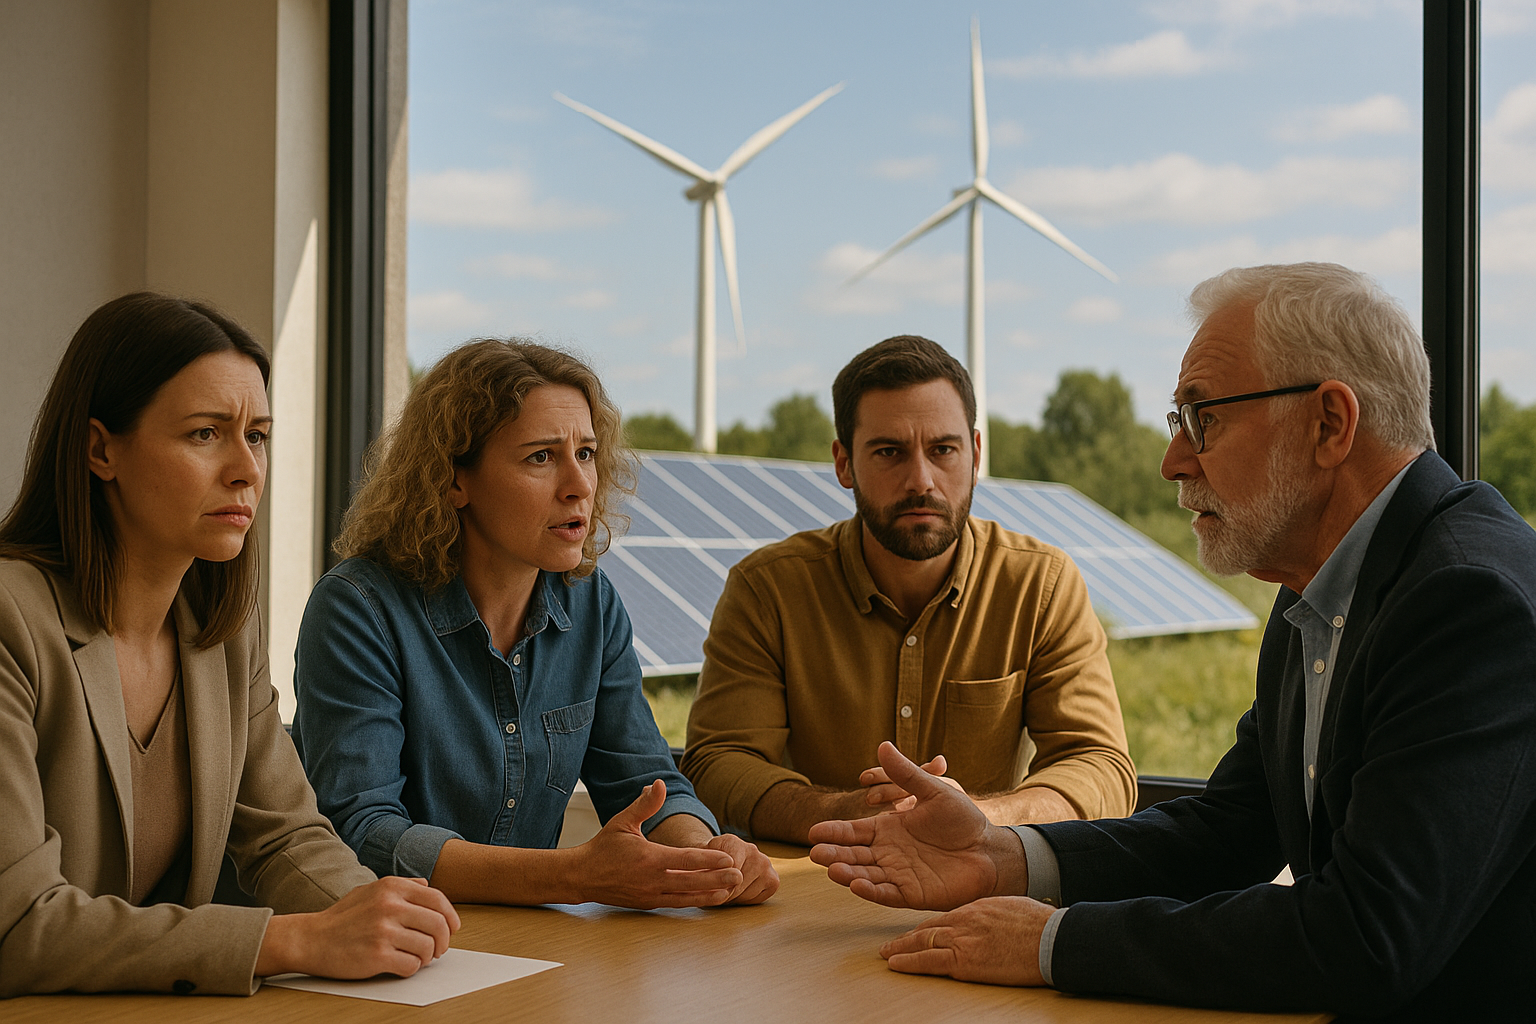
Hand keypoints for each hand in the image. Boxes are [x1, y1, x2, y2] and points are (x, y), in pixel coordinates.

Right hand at [256, 876, 459, 978]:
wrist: (310, 940)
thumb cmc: (341, 918)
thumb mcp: (369, 890)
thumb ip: (400, 886)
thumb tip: (427, 885)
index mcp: (391, 887)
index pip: (437, 899)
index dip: (450, 916)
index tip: (452, 928)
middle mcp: (390, 905)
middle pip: (438, 924)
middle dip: (443, 940)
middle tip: (438, 949)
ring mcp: (383, 931)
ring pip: (428, 947)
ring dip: (427, 957)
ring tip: (417, 957)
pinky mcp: (377, 956)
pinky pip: (411, 965)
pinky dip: (411, 969)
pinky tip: (401, 966)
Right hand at [576, 780, 743, 908]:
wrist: (582, 877)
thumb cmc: (603, 848)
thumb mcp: (622, 822)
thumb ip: (644, 804)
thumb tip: (658, 784)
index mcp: (648, 858)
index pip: (685, 859)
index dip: (708, 859)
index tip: (728, 858)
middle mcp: (651, 880)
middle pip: (691, 881)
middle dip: (717, 879)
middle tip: (740, 876)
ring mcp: (650, 895)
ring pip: (686, 897)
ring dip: (709, 894)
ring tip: (731, 891)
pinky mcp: (648, 904)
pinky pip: (676, 904)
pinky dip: (694, 901)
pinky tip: (709, 899)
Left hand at [705, 834, 780, 904]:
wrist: (718, 862)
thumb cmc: (706, 864)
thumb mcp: (696, 864)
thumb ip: (702, 870)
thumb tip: (711, 884)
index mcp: (730, 841)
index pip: (726, 867)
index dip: (716, 882)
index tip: (710, 886)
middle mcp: (752, 849)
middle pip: (736, 883)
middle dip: (723, 893)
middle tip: (716, 891)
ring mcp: (765, 863)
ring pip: (746, 893)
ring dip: (734, 898)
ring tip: (726, 891)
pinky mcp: (773, 879)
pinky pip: (759, 898)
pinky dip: (746, 900)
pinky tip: (739, 893)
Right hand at [809, 742, 1021, 909]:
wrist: (990, 850)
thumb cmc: (963, 820)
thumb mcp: (934, 791)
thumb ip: (907, 773)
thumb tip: (883, 744)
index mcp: (890, 828)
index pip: (854, 831)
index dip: (835, 832)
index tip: (814, 831)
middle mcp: (889, 853)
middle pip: (854, 854)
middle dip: (834, 853)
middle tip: (815, 853)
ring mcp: (899, 874)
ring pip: (866, 874)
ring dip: (848, 872)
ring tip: (831, 869)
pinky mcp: (912, 894)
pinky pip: (887, 893)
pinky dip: (871, 890)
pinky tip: (856, 885)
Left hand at [879, 896, 1054, 985]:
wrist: (1051, 939)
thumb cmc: (1038, 925)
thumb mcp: (1009, 909)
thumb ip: (991, 915)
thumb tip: (989, 922)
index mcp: (975, 909)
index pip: (941, 919)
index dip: (923, 928)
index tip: (913, 934)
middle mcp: (963, 922)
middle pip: (926, 929)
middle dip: (905, 938)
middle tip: (888, 945)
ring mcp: (963, 941)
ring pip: (922, 943)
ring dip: (900, 949)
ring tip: (885, 954)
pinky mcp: (967, 962)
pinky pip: (931, 961)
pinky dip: (910, 962)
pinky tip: (896, 964)